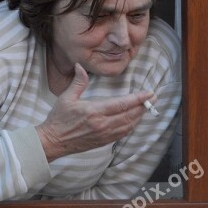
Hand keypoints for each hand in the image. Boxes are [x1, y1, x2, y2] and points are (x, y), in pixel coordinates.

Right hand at [35, 63, 154, 161]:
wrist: (54, 141)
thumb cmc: (58, 118)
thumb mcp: (66, 97)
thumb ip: (78, 82)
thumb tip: (81, 66)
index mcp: (94, 111)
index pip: (122, 104)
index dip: (138, 98)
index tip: (149, 93)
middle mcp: (102, 124)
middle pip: (130, 115)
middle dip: (143, 106)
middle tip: (153, 98)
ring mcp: (104, 134)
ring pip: (129, 125)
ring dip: (140, 116)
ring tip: (146, 108)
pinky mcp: (104, 141)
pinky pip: (123, 133)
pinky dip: (132, 126)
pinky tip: (134, 120)